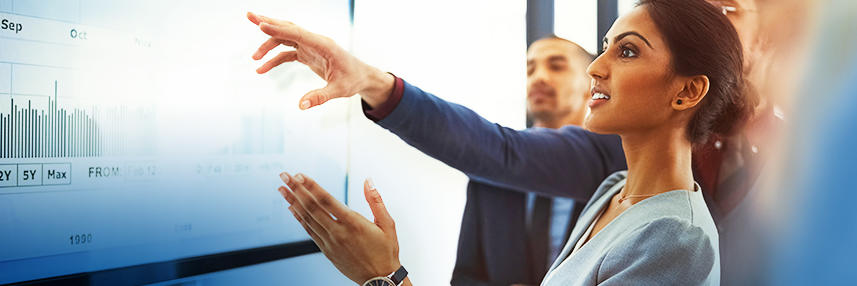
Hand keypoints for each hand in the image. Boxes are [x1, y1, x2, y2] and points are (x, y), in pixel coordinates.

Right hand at [247, 12, 394, 109]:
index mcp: (324, 45)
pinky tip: (262, 69)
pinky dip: (274, 59)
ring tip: (253, 58)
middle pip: (288, 28)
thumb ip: (320, 97)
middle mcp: (315, 42)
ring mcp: (310, 47)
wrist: (362, 77)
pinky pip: (287, 54)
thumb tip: (301, 105)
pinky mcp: (308, 54)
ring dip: (268, 44)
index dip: (279, 28)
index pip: (298, 33)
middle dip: (268, 22)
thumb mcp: (339, 90)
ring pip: (285, 39)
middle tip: (249, 15)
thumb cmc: (353, 80)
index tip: (261, 24)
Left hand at [276, 172, 402, 283]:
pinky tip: (292, 208)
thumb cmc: (386, 251)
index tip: (300, 175)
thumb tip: (368, 181)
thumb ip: (376, 201)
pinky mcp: (327, 251)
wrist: (380, 279)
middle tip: (284, 176)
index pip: (327, 200)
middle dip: (296, 190)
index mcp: (354, 224)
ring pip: (307, 219)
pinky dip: (299, 219)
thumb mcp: (387, 224)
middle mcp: (339, 233)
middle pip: (312, 207)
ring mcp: (331, 243)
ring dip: (293, 202)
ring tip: (282, 189)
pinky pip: (309, 231)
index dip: (311, 186)